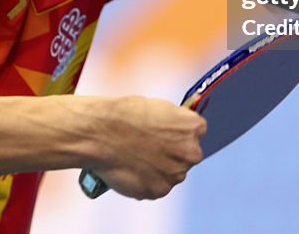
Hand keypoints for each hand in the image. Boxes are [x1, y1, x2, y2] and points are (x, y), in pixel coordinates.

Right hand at [87, 96, 205, 199]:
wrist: (102, 133)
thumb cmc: (125, 115)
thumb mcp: (157, 108)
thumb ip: (173, 123)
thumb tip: (174, 132)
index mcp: (194, 127)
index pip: (196, 132)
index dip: (178, 133)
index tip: (166, 134)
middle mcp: (191, 152)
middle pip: (187, 156)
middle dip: (172, 154)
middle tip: (149, 149)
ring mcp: (176, 174)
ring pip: (171, 173)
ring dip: (159, 170)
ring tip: (135, 159)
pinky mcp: (159, 190)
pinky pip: (156, 187)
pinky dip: (145, 181)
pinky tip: (131, 170)